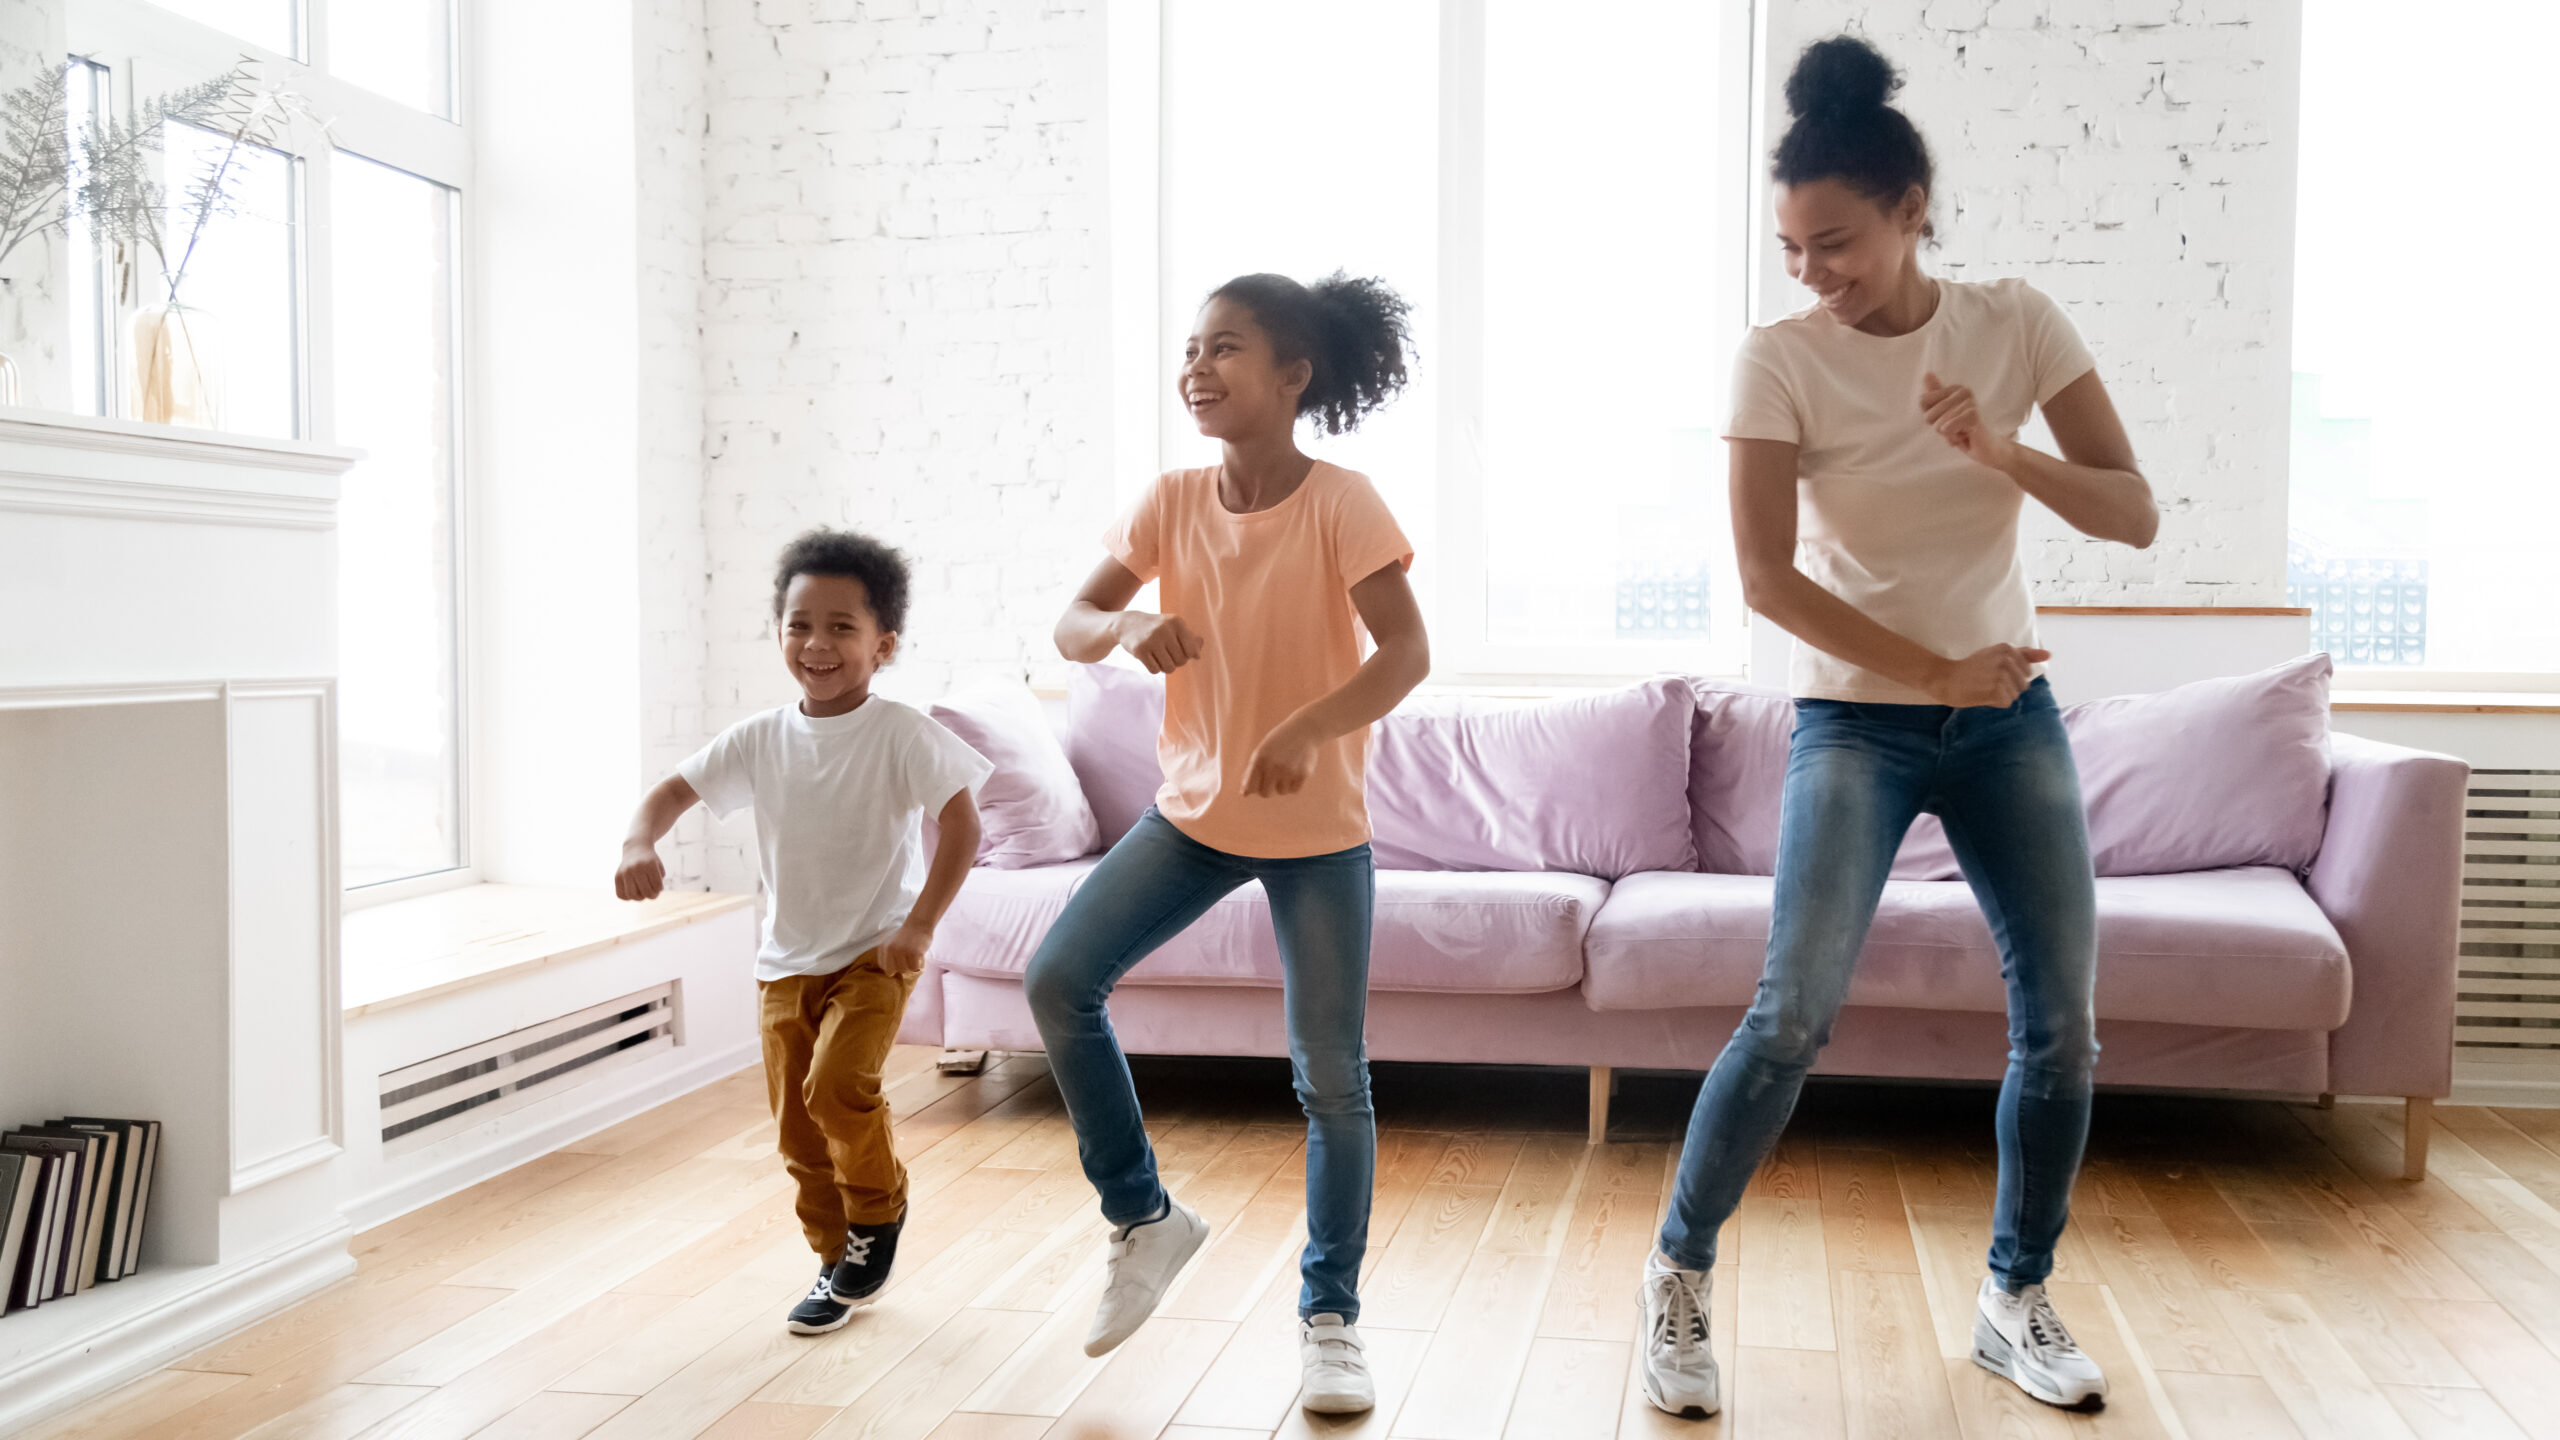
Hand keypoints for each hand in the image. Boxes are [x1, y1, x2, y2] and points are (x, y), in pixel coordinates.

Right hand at [614, 843, 665, 900]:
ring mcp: (625, 872)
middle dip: (652, 896)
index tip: (658, 885)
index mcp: (649, 864)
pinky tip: (632, 892)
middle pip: (646, 892)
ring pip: (632, 895)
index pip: (657, 886)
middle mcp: (636, 868)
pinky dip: (628, 898)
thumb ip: (658, 883)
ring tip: (642, 893)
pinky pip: (620, 894)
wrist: (635, 848)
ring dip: (639, 898)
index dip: (660, 889)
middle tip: (652, 893)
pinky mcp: (617, 876)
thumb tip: (649, 896)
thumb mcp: (659, 868)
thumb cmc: (650, 861)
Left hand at [878, 920, 933, 975]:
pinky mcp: (914, 953)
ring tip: (915, 954)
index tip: (899, 960)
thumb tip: (889, 972)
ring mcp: (902, 951)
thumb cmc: (907, 935)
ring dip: (912, 965)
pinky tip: (920, 956)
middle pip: (895, 970)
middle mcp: (891, 949)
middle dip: (902, 966)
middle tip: (908, 957)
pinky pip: (915, 968)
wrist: (920, 923)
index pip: (884, 967)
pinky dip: (919, 964)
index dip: (893, 966)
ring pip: (905, 970)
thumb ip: (888, 955)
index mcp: (884, 947)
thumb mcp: (892, 942)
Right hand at [1116, 612, 1204, 673]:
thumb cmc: (1159, 629)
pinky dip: (1154, 668)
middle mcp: (1164, 629)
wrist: (1128, 624)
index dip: (1188, 655)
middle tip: (1168, 653)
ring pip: (1169, 668)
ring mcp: (1151, 639)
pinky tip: (1149, 658)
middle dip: (1176, 662)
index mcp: (1177, 622)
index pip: (1192, 651)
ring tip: (1159, 657)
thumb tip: (1198, 655)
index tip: (1181, 650)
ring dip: (1165, 667)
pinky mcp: (1139, 650)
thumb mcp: (1175, 628)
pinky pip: (1155, 670)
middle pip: (1181, 661)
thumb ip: (1191, 639)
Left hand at [1240, 717, 1320, 797]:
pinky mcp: (1303, 774)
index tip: (1259, 782)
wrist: (1304, 729)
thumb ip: (1251, 772)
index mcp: (1260, 759)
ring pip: (1281, 791)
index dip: (1254, 788)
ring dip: (1283, 784)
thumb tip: (1244, 794)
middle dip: (1267, 789)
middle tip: (1273, 778)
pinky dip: (1294, 784)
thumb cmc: (1279, 741)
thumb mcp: (1262, 751)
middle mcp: (1273, 766)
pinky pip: (1294, 790)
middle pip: (1265, 793)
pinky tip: (1296, 770)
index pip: (1251, 787)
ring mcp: (1289, 771)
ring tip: (1287, 768)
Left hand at [1921, 371, 2016, 470]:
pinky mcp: (1973, 415)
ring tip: (1962, 432)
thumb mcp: (1944, 413)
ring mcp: (1970, 402)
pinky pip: (1947, 428)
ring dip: (1948, 434)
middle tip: (1957, 428)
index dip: (1931, 416)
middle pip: (1928, 414)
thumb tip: (1927, 373)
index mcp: (1955, 388)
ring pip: (1938, 425)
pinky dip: (1953, 438)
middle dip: (1939, 427)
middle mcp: (1963, 391)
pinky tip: (1965, 436)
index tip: (1947, 419)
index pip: (1922, 401)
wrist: (1987, 448)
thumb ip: (1935, 395)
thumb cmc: (1964, 430)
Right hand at [1923, 644, 2050, 708]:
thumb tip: (2049, 654)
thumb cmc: (1972, 668)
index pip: (2027, 671)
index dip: (2012, 677)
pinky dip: (1995, 702)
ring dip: (2000, 695)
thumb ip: (2025, 654)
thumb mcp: (1997, 655)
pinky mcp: (1995, 688)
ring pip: (2015, 695)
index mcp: (2007, 648)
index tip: (1994, 673)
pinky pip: (2006, 702)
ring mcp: (2001, 674)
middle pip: (2023, 684)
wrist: (1945, 678)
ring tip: (1984, 688)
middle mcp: (2006, 659)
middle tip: (1987, 681)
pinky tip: (1982, 694)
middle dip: (2008, 688)